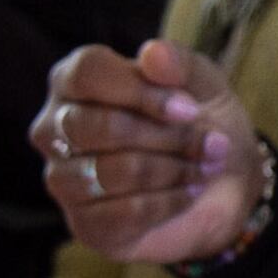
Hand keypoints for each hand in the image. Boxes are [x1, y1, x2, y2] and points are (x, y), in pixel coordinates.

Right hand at [32, 38, 263, 265]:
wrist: (223, 186)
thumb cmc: (199, 122)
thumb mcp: (202, 83)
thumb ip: (179, 63)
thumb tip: (152, 53)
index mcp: (74, 81)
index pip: (87, 73)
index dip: (141, 91)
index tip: (189, 108)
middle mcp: (55, 128)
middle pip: (98, 126)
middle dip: (166, 136)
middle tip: (210, 142)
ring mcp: (63, 179)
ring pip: (113, 172)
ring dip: (173, 169)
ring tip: (205, 166)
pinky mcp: (85, 224)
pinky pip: (126, 212)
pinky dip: (171, 201)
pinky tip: (190, 192)